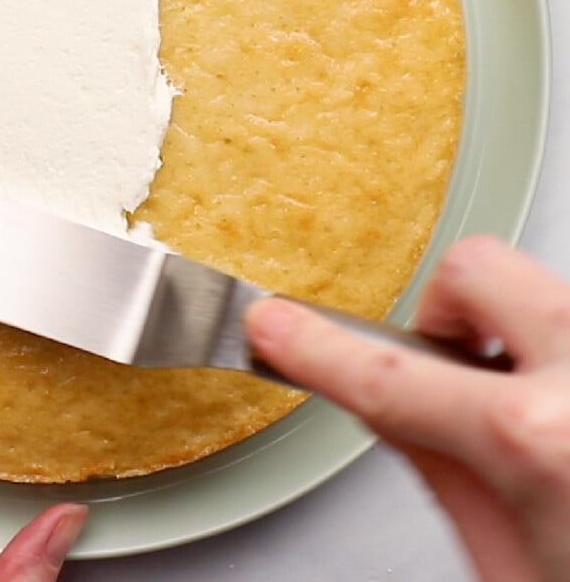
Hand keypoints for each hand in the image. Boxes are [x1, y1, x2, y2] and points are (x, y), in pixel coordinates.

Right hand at [245, 234, 569, 581]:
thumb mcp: (512, 570)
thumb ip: (447, 473)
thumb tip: (398, 408)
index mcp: (538, 441)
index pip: (386, 373)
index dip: (315, 345)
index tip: (277, 323)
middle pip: (476, 268)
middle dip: (452, 313)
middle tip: (461, 370)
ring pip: (553, 285)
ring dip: (532, 337)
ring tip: (557, 414)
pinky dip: (569, 357)